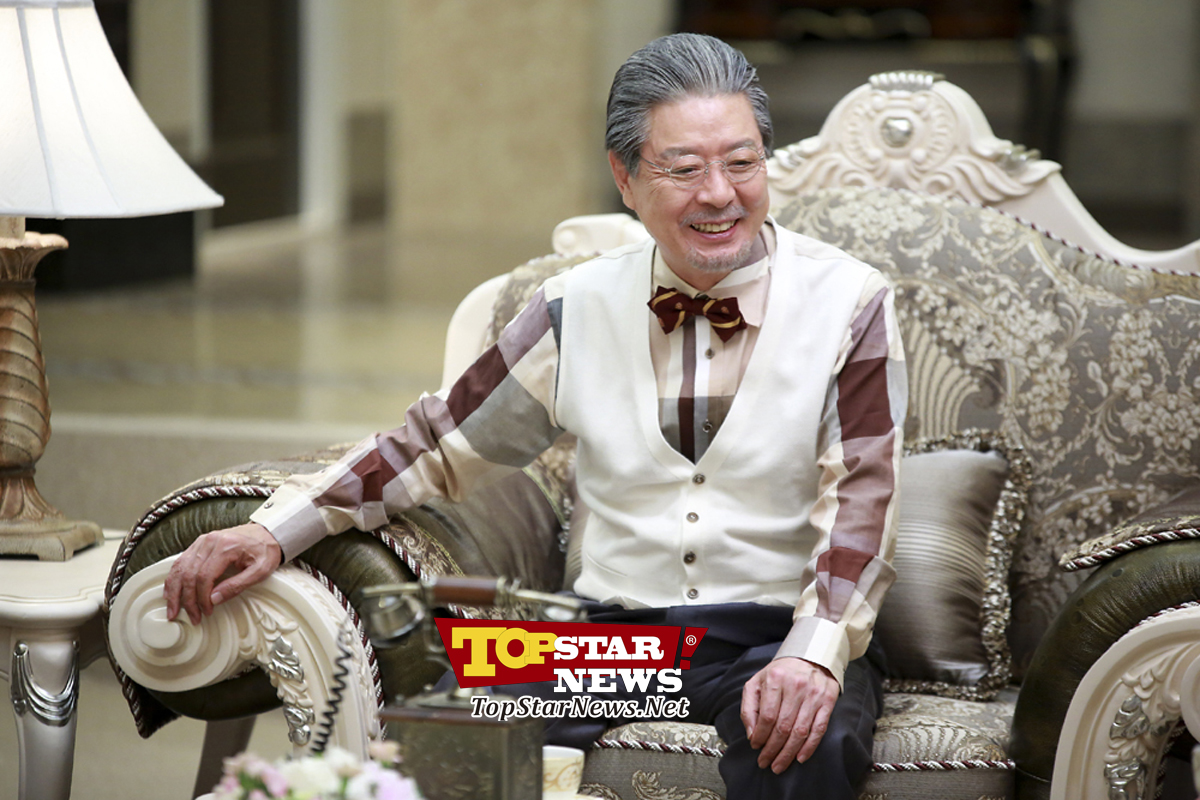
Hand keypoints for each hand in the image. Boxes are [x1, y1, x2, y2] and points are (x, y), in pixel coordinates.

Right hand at [163, 523, 281, 624]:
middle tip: (192, 616)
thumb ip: (237, 585)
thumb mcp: (260, 571)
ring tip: (173, 609)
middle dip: (188, 599)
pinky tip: (171, 592)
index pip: (204, 576)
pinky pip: (181, 562)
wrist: (267, 534)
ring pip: (180, 568)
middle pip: (189, 573)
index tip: (207, 611)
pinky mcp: (199, 544)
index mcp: (225, 546)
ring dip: (174, 591)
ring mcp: (202, 542)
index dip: (202, 598)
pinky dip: (174, 579)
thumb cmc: (265, 551)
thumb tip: (214, 600)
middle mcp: (209, 541)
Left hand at [740, 657, 839, 773]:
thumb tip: (752, 734)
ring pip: (800, 731)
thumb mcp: (757, 682)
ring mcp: (813, 694)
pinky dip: (809, 746)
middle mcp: (796, 686)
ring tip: (779, 765)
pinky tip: (800, 757)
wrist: (809, 657)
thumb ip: (749, 707)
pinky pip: (819, 729)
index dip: (760, 735)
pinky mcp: (827, 701)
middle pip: (783, 726)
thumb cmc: (779, 674)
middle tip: (765, 762)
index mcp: (775, 678)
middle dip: (772, 749)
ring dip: (788, 753)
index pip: (767, 715)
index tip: (756, 747)